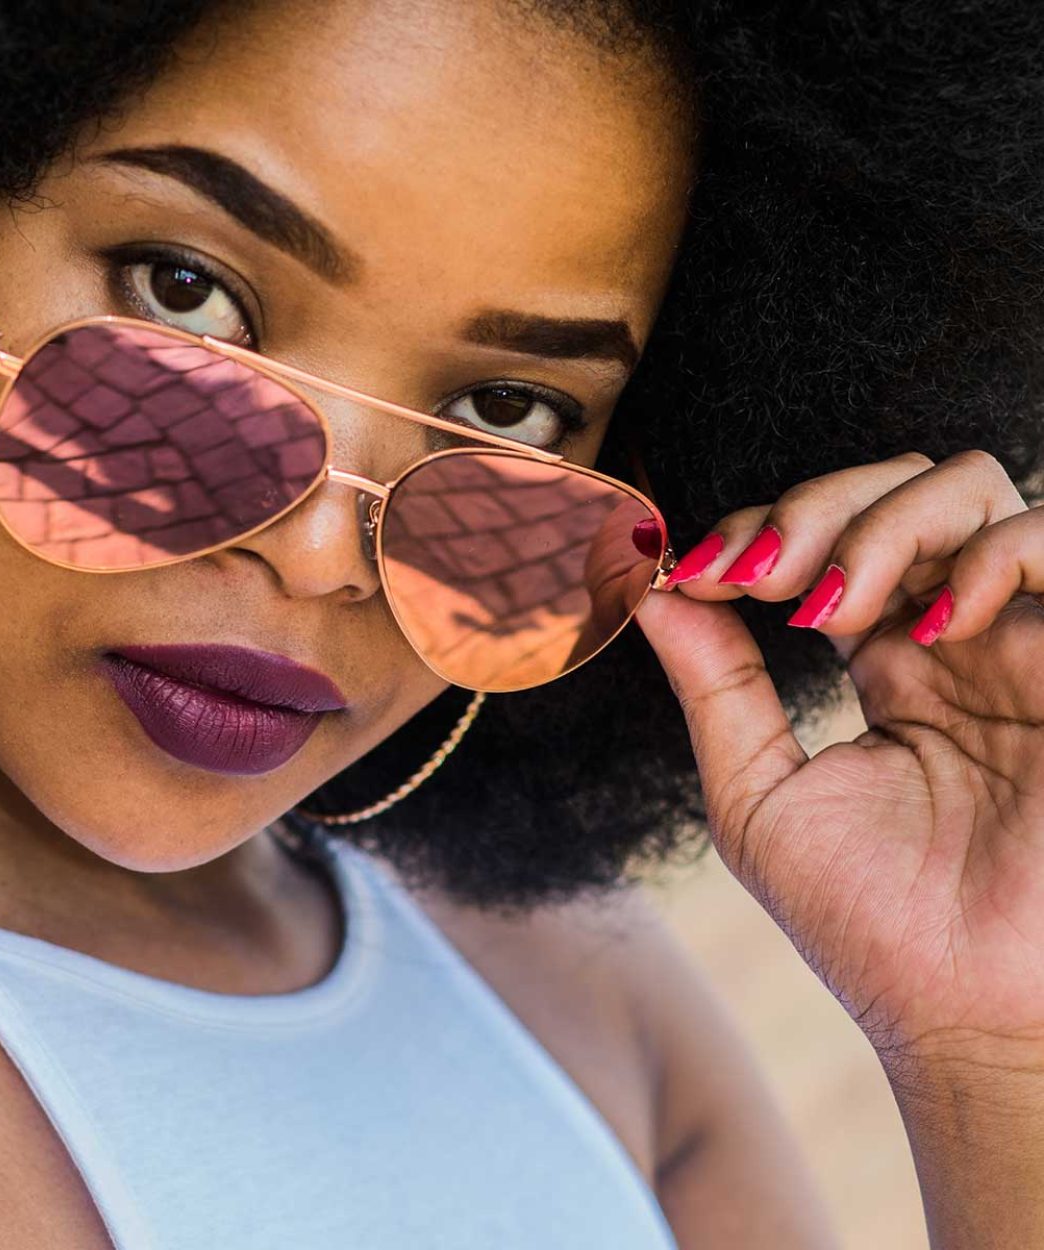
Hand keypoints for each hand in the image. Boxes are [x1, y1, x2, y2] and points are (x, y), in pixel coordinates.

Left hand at [634, 450, 1043, 1087]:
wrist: (962, 1015)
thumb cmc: (867, 923)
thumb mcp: (759, 794)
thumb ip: (715, 686)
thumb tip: (649, 587)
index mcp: (885, 661)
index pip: (827, 539)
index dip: (759, 535)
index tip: (696, 577)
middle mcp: (956, 637)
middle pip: (899, 489)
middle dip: (815, 507)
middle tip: (759, 576)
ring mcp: (1020, 642)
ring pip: (973, 490)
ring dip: (881, 521)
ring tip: (825, 602)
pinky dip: (983, 555)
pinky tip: (921, 627)